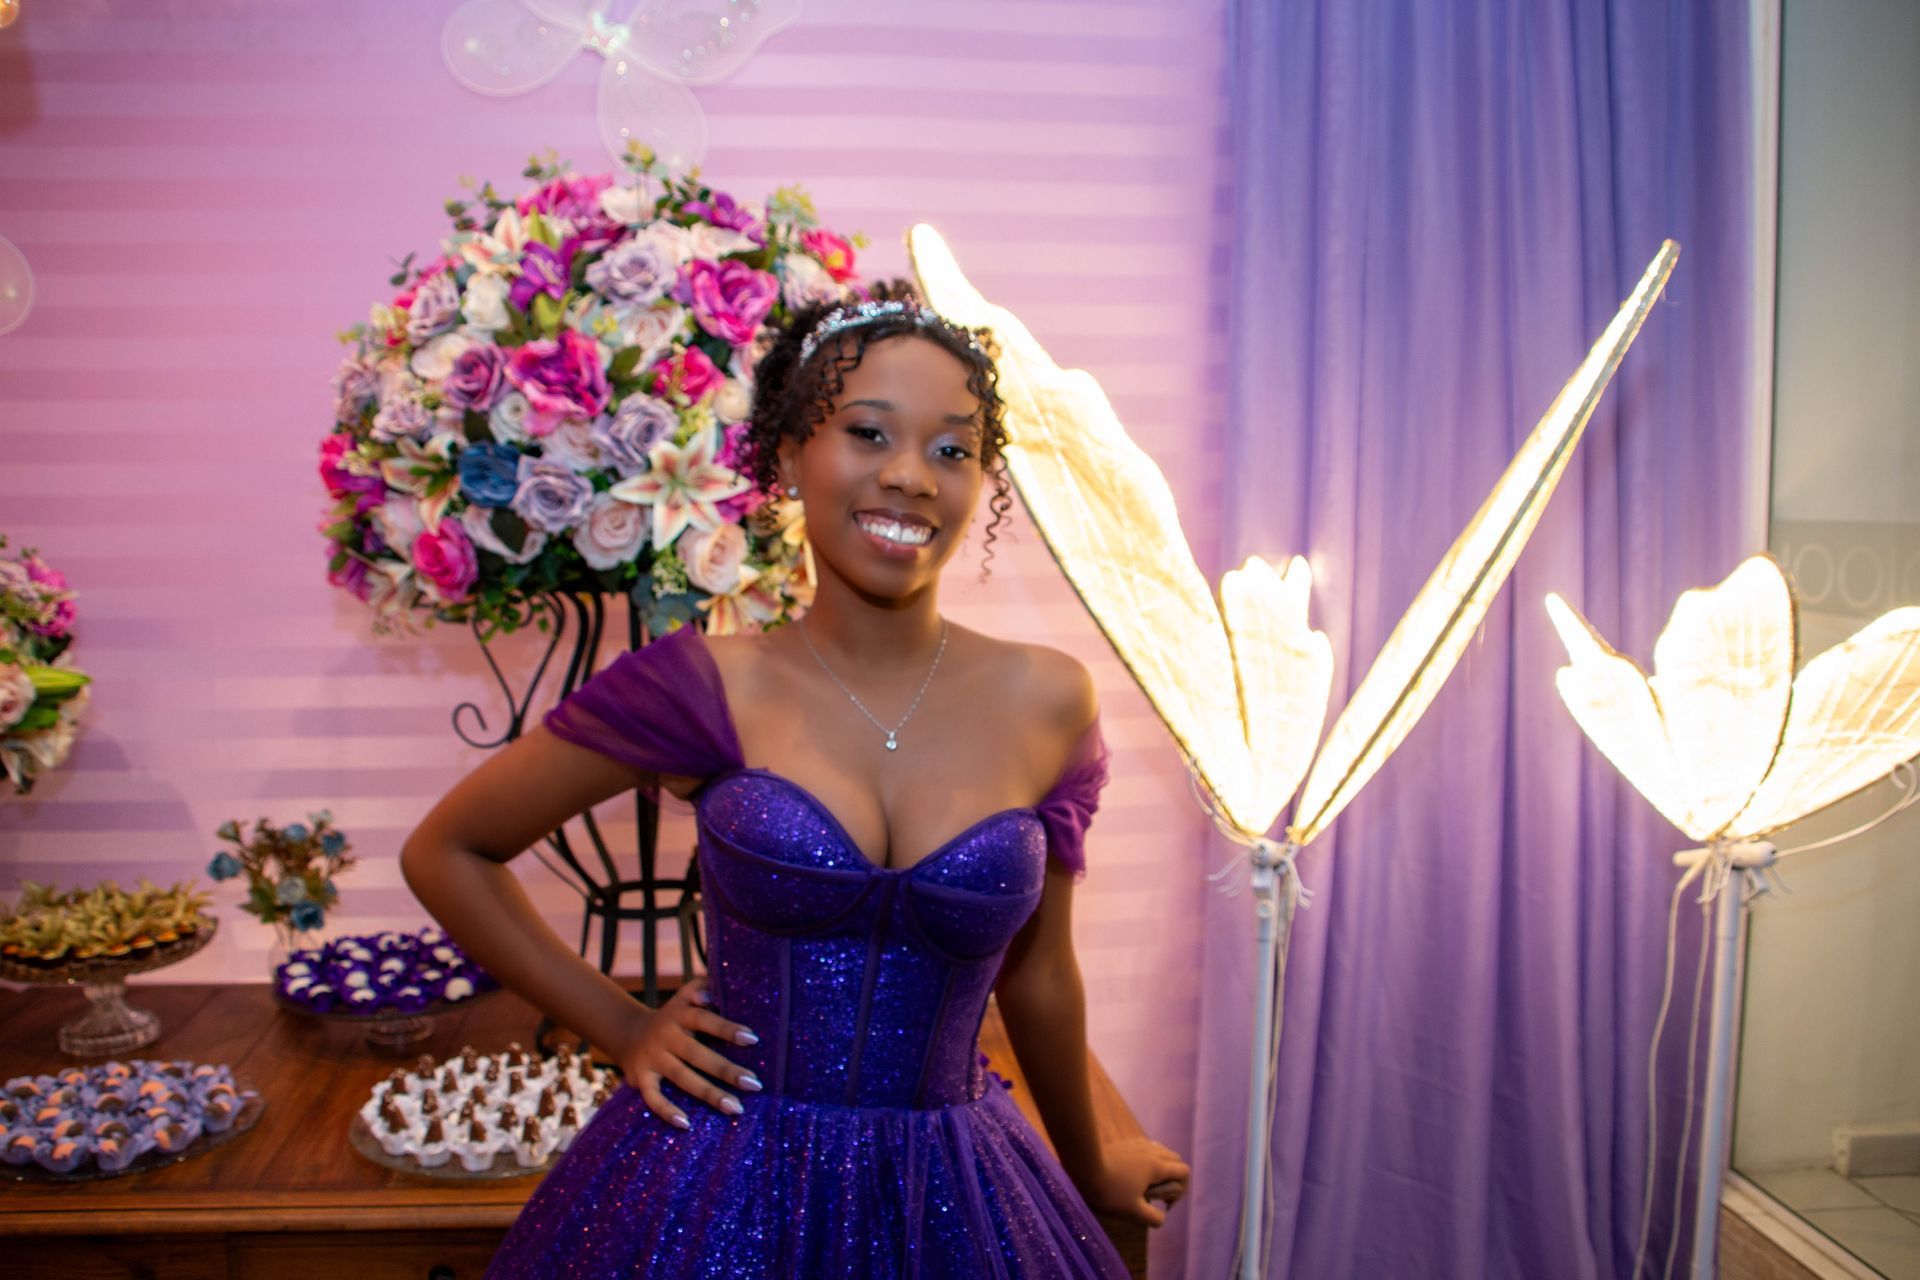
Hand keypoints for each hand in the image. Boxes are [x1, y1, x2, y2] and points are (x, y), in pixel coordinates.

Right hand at [616, 976, 760, 1128]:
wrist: (627, 1032)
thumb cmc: (673, 1016)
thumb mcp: (684, 997)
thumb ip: (702, 988)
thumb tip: (720, 987)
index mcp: (680, 1014)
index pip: (705, 1020)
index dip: (727, 1028)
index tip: (753, 1039)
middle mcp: (666, 1035)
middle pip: (698, 1054)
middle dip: (727, 1070)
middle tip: (755, 1084)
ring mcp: (652, 1058)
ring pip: (682, 1078)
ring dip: (709, 1094)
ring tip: (736, 1108)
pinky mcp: (640, 1079)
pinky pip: (653, 1098)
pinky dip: (667, 1111)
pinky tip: (687, 1125)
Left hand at [1078, 1136, 1191, 1226]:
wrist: (1083, 1166)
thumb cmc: (1110, 1191)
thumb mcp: (1134, 1211)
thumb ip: (1154, 1218)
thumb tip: (1162, 1218)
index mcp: (1157, 1167)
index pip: (1184, 1171)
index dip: (1181, 1190)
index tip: (1164, 1204)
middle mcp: (1151, 1151)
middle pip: (1175, 1159)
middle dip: (1173, 1177)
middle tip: (1158, 1194)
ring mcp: (1138, 1144)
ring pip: (1161, 1151)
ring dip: (1161, 1167)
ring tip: (1147, 1183)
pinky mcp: (1126, 1142)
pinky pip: (1147, 1147)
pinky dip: (1148, 1158)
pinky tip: (1135, 1171)